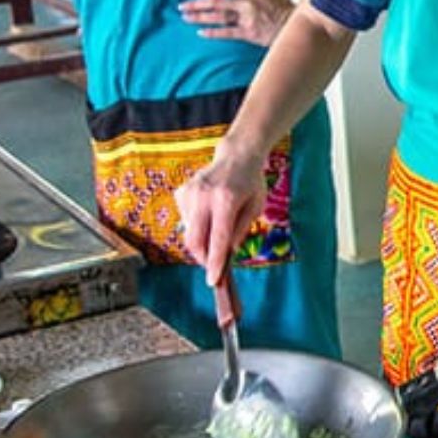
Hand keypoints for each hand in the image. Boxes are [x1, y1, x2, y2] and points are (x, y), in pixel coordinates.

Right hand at [174, 145, 268, 284]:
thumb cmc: (251, 183)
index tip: (212, 280)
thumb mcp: (255, 207)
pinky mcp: (181, 193)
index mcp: (226, 200)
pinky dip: (196, 226)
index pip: (218, 239)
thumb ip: (240, 231)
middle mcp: (204, 196)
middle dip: (202, 258)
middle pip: (195, 240)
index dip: (215, 262)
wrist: (235, 156)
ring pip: (189, 232)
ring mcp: (190, 193)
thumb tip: (226, 253)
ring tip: (216, 228)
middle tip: (213, 263)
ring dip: (201, 241)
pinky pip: (185, 220)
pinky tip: (209, 213)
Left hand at [179, 0, 291, 46]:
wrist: (296, 28)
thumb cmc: (287, 11)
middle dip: (197, 3)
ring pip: (218, 17)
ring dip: (200, 17)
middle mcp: (247, 3)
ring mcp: (247, 19)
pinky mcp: (248, 33)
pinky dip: (213, 33)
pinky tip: (201, 32)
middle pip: (216, 1)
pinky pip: (227, 33)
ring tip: (186, 17)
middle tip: (182, 4)